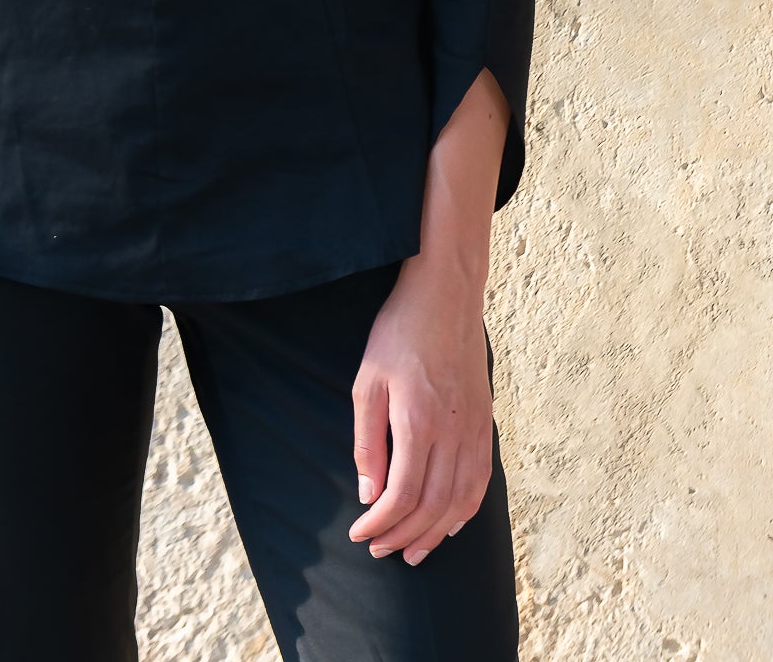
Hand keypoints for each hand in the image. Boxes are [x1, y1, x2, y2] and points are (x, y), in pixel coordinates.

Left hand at [348, 257, 493, 565]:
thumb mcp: (368, 380)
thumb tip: (368, 492)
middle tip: (380, 550)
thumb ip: (368, 440)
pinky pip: (480, 481)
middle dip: (404, 536)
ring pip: (459, 501)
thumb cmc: (400, 332)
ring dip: (435, 533)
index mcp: (419, 422)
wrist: (446, 295)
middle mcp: (452, 433)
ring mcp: (474, 430)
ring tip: (413, 552)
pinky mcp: (486, 423)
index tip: (360, 534)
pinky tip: (449, 523)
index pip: (402, 494)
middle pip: (432, 506)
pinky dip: (465, 510)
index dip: (380, 524)